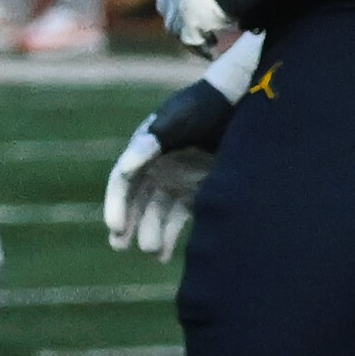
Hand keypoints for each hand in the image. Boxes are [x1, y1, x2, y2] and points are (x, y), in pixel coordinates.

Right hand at [103, 48, 249, 254]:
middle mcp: (157, 167)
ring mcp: (177, 179)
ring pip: (157, 213)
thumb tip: (124, 167)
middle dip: (127, 224)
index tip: (116, 227)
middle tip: (120, 246)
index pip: (123, 182)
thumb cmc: (202, 108)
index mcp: (144, 149)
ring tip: (152, 253)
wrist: (238, 101)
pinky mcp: (198, 189)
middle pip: (136, 201)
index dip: (117, 205)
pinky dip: (171, 235)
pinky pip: (179, 216)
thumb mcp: (177, 121)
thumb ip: (151, 142)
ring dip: (151, 233)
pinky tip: (166, 254)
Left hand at [149, 0, 232, 50]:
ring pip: (175, 27)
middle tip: (198, 26)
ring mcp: (178, 3)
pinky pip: (191, 42)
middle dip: (180, 17)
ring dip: (189, 34)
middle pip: (166, 7)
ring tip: (208, 42)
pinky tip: (213, 51)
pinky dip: (201, 48)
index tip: (192, 4)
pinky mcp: (190, 22)